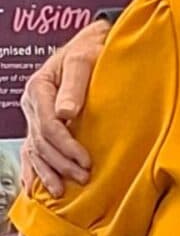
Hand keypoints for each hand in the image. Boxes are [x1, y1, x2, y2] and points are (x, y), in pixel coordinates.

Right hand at [19, 19, 109, 195]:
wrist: (90, 45)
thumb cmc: (90, 49)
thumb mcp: (84, 59)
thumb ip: (75, 84)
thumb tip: (66, 112)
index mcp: (38, 88)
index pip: (49, 125)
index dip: (66, 146)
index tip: (85, 160)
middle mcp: (33, 103)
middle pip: (41, 141)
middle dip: (61, 162)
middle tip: (84, 177)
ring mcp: (35, 115)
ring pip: (35, 149)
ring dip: (49, 171)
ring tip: (63, 190)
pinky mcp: (41, 123)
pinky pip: (32, 150)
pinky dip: (34, 170)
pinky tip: (37, 187)